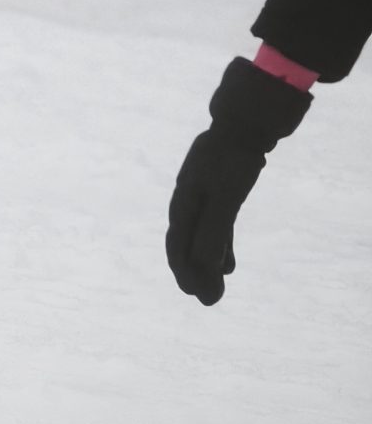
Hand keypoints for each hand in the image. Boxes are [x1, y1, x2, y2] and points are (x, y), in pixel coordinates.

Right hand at [166, 56, 308, 304]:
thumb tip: (203, 269)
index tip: (198, 296)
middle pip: (185, 244)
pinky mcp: (217, 192)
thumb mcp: (225, 197)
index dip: (186, 272)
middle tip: (208, 300)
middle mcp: (186, 201)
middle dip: (194, 273)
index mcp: (183, 202)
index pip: (178, 245)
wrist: (245, 123)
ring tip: (215, 288)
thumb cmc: (233, 159)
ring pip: (199, 237)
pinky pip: (214, 226)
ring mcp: (201, 195)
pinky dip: (219, 246)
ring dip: (206, 263)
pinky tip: (228, 264)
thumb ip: (213, 232)